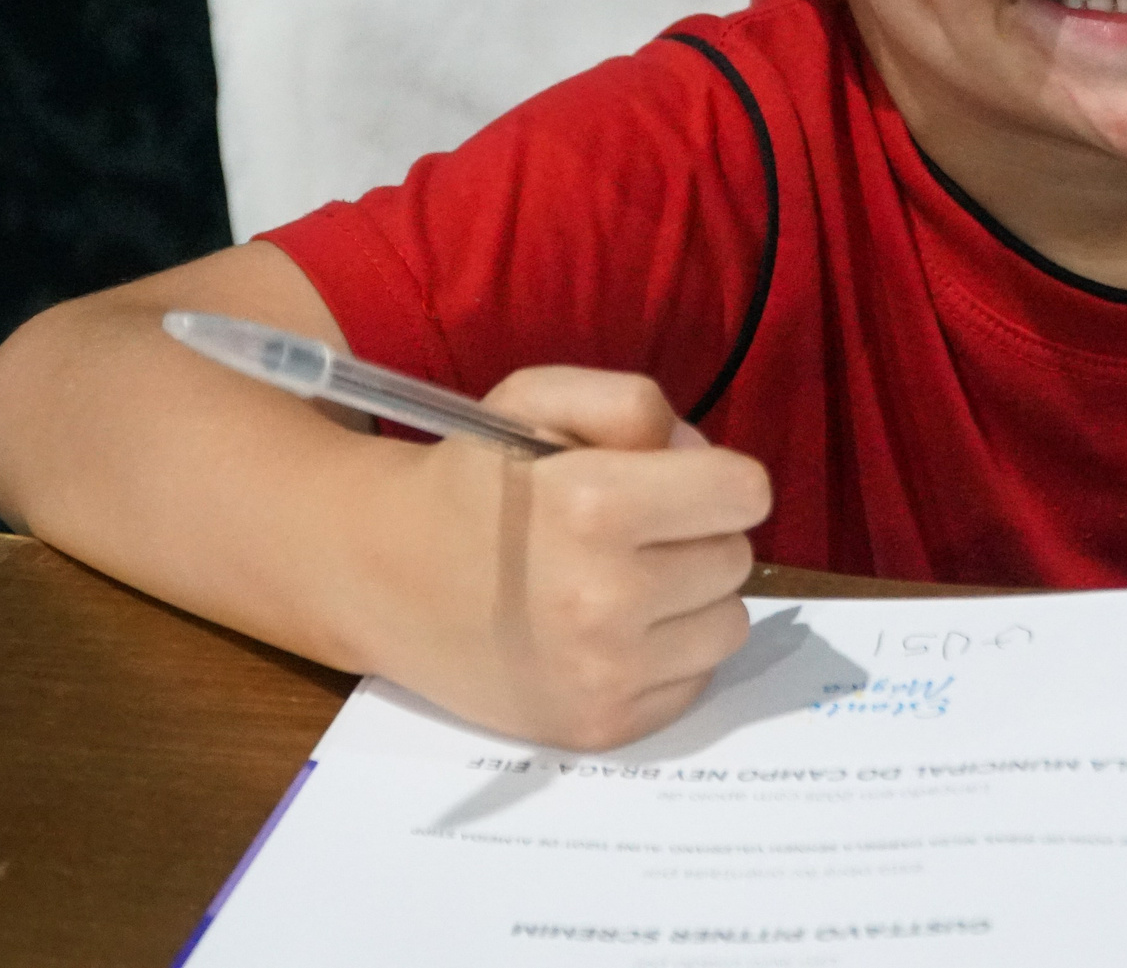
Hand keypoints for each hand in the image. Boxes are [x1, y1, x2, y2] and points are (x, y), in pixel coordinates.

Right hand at [349, 366, 771, 751]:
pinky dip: (668, 656)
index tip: (676, 485)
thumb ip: (633, 405)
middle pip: (736, 558)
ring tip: (625, 584)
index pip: (745, 494)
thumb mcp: (538, 399)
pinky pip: (696, 681)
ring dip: (692, 600)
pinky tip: (611, 635)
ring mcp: (604, 673)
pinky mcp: (601, 728)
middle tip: (631, 534)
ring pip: (729, 624)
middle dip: (696, 536)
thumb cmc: (470, 482)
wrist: (381, 577)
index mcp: (594, 505)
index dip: (716, 480)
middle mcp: (605, 597)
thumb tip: (705, 463)